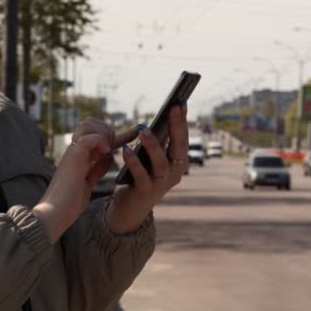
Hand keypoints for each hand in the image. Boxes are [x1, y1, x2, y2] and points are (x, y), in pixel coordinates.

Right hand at [33, 120, 138, 242]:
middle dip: (107, 130)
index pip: (98, 135)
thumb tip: (109, 155)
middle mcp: (76, 150)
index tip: (135, 133)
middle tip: (115, 146)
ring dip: (103, 133)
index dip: (118, 134)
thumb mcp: (89, 181)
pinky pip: (86, 138)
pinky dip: (99, 140)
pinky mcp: (72, 157)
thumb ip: (97, 167)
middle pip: (89, 123)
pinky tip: (106, 151)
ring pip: (87, 125)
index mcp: (80, 155)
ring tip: (109, 148)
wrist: (56, 214)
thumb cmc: (70, 201)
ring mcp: (73, 152)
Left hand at [107, 104, 188, 233]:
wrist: (130, 208)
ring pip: (161, 163)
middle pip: (179, 148)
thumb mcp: (152, 158)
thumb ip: (158, 142)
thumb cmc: (141, 176)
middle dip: (177, 127)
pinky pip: (141, 175)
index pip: (183, 139)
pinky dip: (134, 162)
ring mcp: (161, 184)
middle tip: (173, 108)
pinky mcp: (145, 192)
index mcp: (178, 162)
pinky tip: (126, 150)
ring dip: (153, 146)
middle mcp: (175, 173)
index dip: (182, 121)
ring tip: (144, 131)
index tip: (181, 103)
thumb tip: (162, 116)